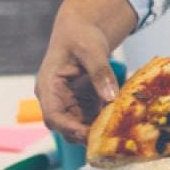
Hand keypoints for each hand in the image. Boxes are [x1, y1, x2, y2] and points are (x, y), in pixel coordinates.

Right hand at [35, 0, 138, 141]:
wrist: (83, 30)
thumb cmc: (81, 36)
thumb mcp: (91, 49)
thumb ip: (100, 72)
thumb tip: (111, 97)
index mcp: (48, 87)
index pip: (53, 116)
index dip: (68, 128)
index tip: (87, 134)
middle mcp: (56, 100)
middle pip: (66, 127)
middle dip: (85, 135)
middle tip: (109, 140)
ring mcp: (70, 104)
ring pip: (80, 127)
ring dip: (97, 132)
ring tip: (118, 134)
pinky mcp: (83, 104)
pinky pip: (92, 120)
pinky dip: (105, 124)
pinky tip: (121, 125)